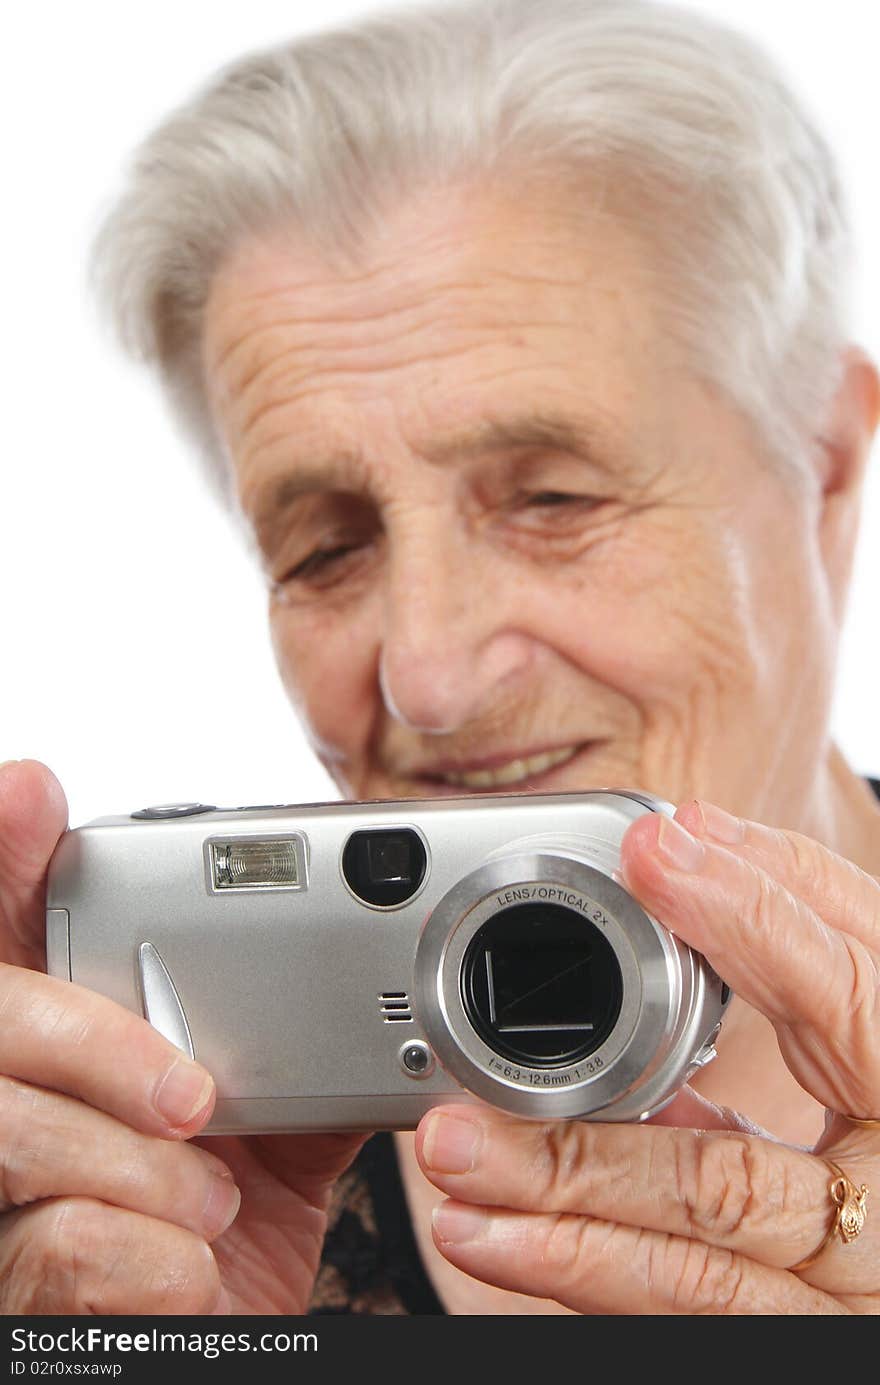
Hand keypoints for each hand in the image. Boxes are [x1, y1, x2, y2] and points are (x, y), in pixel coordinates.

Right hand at [0, 760, 364, 1313]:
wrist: (230, 1349)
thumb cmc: (235, 1235)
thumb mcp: (282, 1130)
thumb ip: (303, 1050)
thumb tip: (382, 977)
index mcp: (75, 1045)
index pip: (13, 926)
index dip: (6, 855)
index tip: (34, 791)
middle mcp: (21, 1099)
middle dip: (98, 1041)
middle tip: (194, 1092)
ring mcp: (9, 1193)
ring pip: (16, 1132)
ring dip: (144, 1167)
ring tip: (215, 1196)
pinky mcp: (27, 1286)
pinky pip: (60, 1244)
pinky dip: (152, 1257)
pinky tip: (188, 1269)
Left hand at [413, 800, 879, 1313]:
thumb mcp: (866, 1024)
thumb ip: (789, 952)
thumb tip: (685, 840)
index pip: (846, 993)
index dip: (751, 916)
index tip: (651, 849)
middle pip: (731, 1179)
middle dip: (589, 1141)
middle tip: (467, 1104)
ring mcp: (844, 1292)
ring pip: (692, 1269)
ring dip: (555, 1210)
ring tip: (453, 1159)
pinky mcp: (789, 1339)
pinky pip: (682, 1312)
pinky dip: (579, 1269)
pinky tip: (489, 1236)